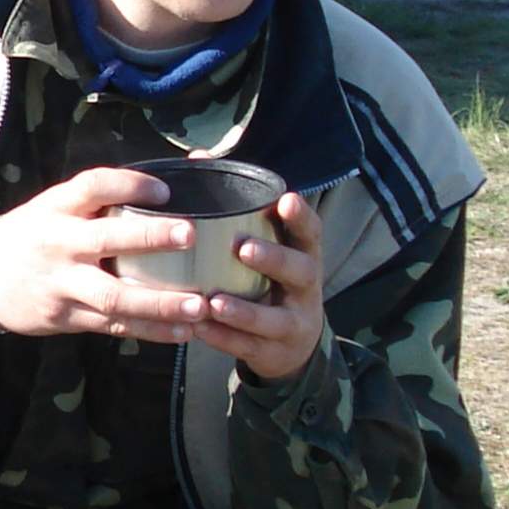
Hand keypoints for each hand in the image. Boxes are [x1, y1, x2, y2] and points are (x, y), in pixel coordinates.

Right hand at [0, 165, 210, 343]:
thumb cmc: (37, 234)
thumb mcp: (58, 205)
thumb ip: (108, 196)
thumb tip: (184, 172)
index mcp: (58, 208)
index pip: (92, 186)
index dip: (128, 185)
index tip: (164, 190)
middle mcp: (59, 243)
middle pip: (105, 240)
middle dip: (149, 238)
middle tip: (190, 235)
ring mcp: (62, 284)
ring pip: (113, 295)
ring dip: (159, 303)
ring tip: (198, 306)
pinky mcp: (66, 316)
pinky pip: (113, 325)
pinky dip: (150, 330)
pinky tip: (182, 332)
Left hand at [195, 191, 325, 383]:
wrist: (293, 346)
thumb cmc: (270, 281)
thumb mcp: (268, 247)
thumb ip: (239, 208)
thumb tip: (197, 157)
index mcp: (303, 256)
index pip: (311, 233)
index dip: (301, 217)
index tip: (285, 199)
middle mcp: (305, 287)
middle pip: (299, 271)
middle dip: (273, 259)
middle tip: (243, 248)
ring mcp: (293, 322)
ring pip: (273, 318)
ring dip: (243, 310)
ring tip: (215, 301)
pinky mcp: (274, 352)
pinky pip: (247, 346)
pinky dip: (223, 338)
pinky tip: (198, 329)